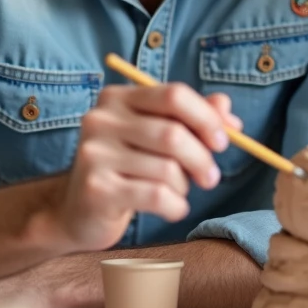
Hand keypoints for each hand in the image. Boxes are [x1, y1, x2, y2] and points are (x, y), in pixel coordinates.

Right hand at [50, 85, 241, 252]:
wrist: (78, 211)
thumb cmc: (127, 168)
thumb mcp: (157, 138)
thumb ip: (192, 119)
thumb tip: (229, 112)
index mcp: (118, 98)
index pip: (174, 95)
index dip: (206, 118)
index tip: (223, 141)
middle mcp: (101, 119)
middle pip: (173, 133)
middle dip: (201, 159)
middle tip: (210, 177)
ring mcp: (94, 154)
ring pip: (167, 169)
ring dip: (184, 186)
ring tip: (177, 192)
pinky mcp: (96, 189)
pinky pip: (156, 196)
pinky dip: (176, 206)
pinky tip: (173, 209)